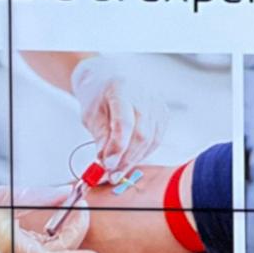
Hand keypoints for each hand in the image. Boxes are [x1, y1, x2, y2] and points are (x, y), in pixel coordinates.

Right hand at [0, 181, 97, 252]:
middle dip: (77, 228)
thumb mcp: (8, 196)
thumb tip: (67, 194)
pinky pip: (54, 245)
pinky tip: (65, 212)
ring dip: (72, 228)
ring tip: (73, 203)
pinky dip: (64, 229)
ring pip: (60, 249)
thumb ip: (40, 197)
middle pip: (61, 252)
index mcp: (13, 249)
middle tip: (80, 201)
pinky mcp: (28, 251)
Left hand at [70, 56, 167, 175]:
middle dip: (126, 159)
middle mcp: (143, 93)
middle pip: (141, 134)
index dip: (117, 148)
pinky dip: (143, 153)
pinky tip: (130, 158)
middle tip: (112, 175)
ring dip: (134, 159)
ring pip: (150, 140)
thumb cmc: (98, 96)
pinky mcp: (162, 112)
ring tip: (118, 170)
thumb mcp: (91, 116)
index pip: (124, 123)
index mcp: (121, 88)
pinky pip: (156, 139)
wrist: (108, 77)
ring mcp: (156, 102)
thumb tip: (106, 165)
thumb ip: (100, 139)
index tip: (108, 165)